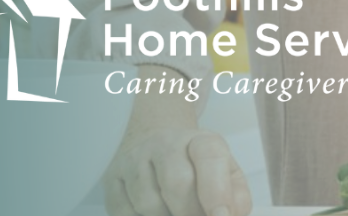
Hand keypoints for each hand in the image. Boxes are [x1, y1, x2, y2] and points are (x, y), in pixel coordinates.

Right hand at [103, 68, 251, 215]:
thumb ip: (235, 196)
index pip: (210, 158)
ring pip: (149, 203)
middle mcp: (165, 144)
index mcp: (200, 140)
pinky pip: (124, 212)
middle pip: (177, 184)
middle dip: (191, 214)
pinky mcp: (112, 179)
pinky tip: (156, 213)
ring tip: (175, 213)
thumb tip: (232, 215)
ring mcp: (134, 160)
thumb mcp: (225, 173)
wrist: (156, 140)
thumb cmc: (195, 164)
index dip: (217, 191)